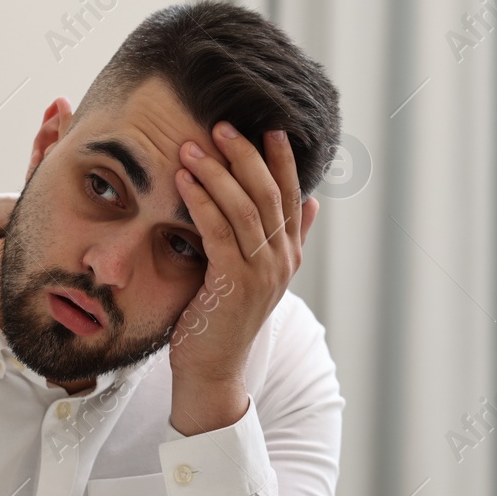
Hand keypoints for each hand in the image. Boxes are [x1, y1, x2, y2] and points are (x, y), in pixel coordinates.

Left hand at [169, 124, 318, 435]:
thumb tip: (312, 203)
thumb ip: (286, 239)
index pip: (290, 195)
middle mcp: (280, 261)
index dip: (281, 159)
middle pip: (269, 194)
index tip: (268, 126)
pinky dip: (202, 201)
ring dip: (218, 172)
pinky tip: (184, 181)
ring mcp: (261, 273)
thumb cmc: (223, 319)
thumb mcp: (256, 274)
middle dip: (246, 155)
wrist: (211, 370)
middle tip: (221, 125)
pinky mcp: (234, 284)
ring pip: (245, 208)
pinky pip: (219, 232)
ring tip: (193, 146)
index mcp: (287, 255)